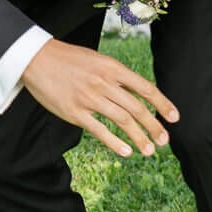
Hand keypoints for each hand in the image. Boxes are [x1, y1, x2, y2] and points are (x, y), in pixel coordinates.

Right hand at [18, 40, 178, 158]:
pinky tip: (126, 152)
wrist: (37, 59)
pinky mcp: (74, 112)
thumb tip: (138, 93)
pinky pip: (99, 130)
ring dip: (139, 138)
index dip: (162, 105)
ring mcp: (89, 99)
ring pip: (122, 121)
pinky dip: (115, 143)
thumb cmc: (69, 59)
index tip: (174, 118)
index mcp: (112, 68)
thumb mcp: (98, 60)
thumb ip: (117, 76)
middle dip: (154, 127)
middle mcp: (104, 83)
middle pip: (137, 108)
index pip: (145, 88)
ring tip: (149, 150)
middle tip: (164, 141)